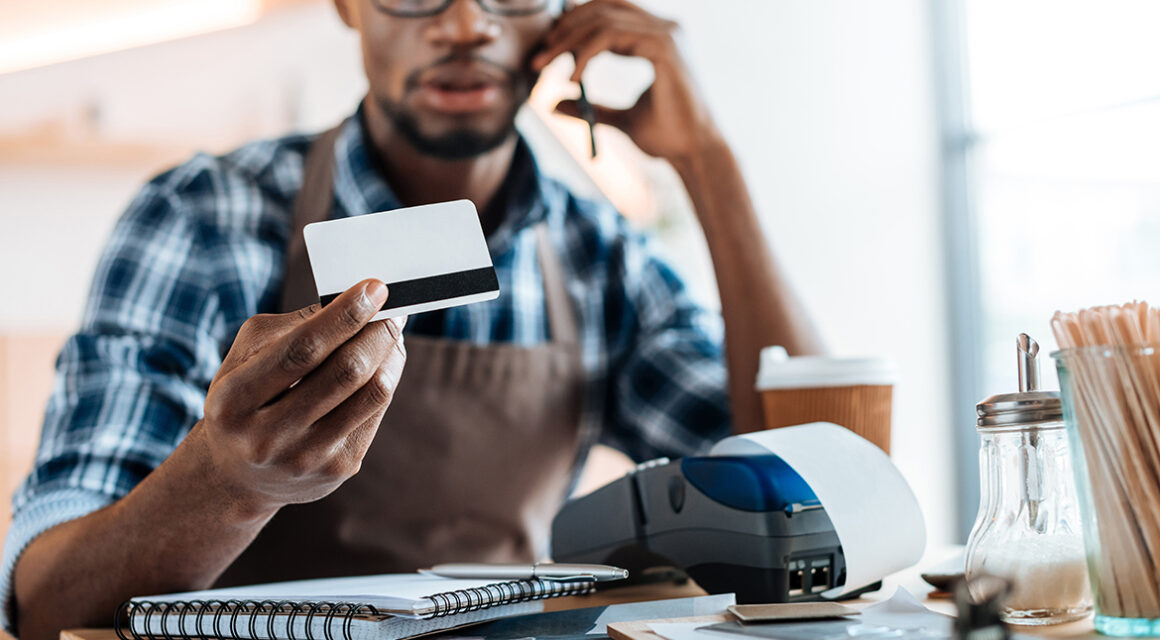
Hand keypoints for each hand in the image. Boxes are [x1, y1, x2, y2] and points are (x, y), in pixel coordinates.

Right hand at [192, 279, 406, 514]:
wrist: (238, 475)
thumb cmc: (245, 399)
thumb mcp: (244, 359)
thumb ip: (291, 328)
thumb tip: (353, 303)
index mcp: (234, 400)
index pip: (302, 350)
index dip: (344, 316)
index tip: (375, 288)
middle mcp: (267, 437)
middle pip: (344, 372)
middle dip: (377, 332)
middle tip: (393, 310)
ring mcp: (305, 458)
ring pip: (371, 393)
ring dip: (390, 355)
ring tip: (390, 333)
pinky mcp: (336, 470)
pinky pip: (375, 412)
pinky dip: (386, 379)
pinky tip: (384, 364)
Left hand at [531, 0, 720, 161]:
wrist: (693, 153)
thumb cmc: (666, 137)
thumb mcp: (619, 119)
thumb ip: (590, 107)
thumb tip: (553, 103)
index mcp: (657, 37)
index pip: (609, 10)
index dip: (575, 24)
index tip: (547, 49)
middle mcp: (664, 28)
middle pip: (602, 6)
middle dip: (565, 28)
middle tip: (539, 56)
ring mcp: (666, 34)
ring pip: (602, 18)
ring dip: (567, 40)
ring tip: (545, 65)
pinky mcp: (663, 47)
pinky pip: (612, 35)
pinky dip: (586, 53)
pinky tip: (573, 77)